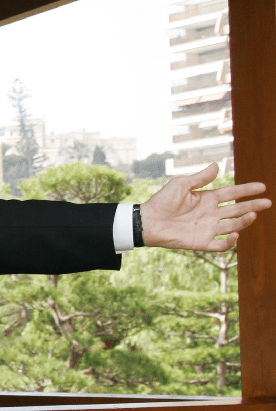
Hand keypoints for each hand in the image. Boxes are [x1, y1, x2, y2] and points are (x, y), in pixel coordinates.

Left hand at [140, 163, 270, 250]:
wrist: (147, 221)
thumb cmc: (162, 201)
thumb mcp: (181, 185)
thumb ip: (200, 178)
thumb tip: (217, 165)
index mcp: (207, 199)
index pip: (232, 194)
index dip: (246, 190)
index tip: (262, 187)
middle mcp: (210, 214)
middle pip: (237, 209)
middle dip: (252, 206)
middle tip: (267, 202)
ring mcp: (207, 228)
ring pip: (232, 225)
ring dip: (244, 221)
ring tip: (253, 215)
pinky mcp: (201, 242)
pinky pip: (220, 244)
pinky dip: (230, 242)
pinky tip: (236, 233)